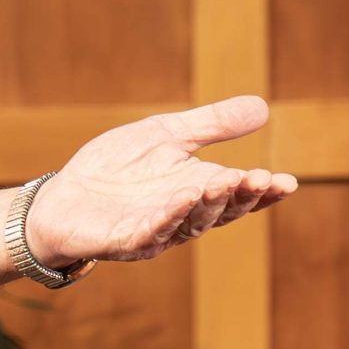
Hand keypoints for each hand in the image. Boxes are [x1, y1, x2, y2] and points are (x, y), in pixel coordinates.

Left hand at [23, 96, 297, 266]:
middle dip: (242, 196)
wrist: (60, 198)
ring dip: (210, 203)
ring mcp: (153, 231)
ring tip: (228, 180)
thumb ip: (211, 125)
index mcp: (196, 191)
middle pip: (220, 211)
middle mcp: (181, 216)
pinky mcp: (122, 241)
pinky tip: (182, 198)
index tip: (287, 182)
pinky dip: (167, 217)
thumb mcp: (166, 135)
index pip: (237, 194)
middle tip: (262, 179)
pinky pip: (149, 232)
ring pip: (190, 222)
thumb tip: (264, 107)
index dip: (262, 191)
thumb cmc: (114, 170)